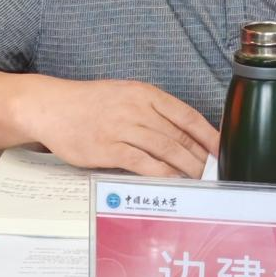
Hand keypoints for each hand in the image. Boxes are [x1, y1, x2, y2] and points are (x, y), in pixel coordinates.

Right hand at [21, 77, 218, 177]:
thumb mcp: (126, 95)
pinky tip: (173, 183)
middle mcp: (137, 108)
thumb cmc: (91, 103)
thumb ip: (152, 112)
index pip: (186, 115)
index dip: (208, 134)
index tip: (222, 149)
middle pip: (179, 135)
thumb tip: (182, 134)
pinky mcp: (108, 148)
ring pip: (165, 149)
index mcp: (145, 93)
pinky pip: (142, 163)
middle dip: (200, 156)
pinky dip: (162, 174)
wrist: (53, 106)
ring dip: (186, 167)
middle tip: (214, 173)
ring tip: (199, 181)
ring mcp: (123, 128)